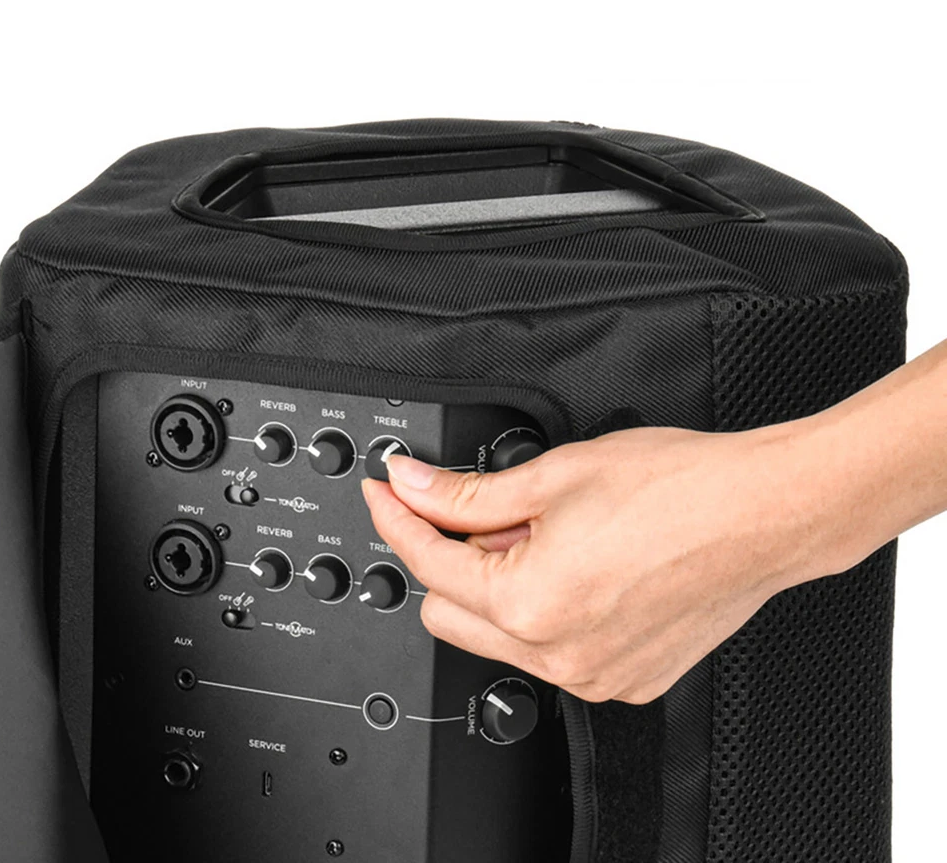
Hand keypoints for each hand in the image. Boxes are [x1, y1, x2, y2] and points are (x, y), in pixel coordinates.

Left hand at [361, 422, 853, 703]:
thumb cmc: (680, 489)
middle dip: (447, 559)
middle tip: (476, 510)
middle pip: (451, 614)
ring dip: (498, 587)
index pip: (429, 564)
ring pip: (501, 637)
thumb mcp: (555, 475)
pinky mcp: (627, 679)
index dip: (400, 518)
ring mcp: (596, 676)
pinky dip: (545, 611)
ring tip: (546, 532)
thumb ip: (469, 494)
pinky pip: (553, 651)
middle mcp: (560, 656)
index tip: (390, 492)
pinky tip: (579, 565)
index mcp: (530, 605)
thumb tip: (417, 486)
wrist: (763, 512)